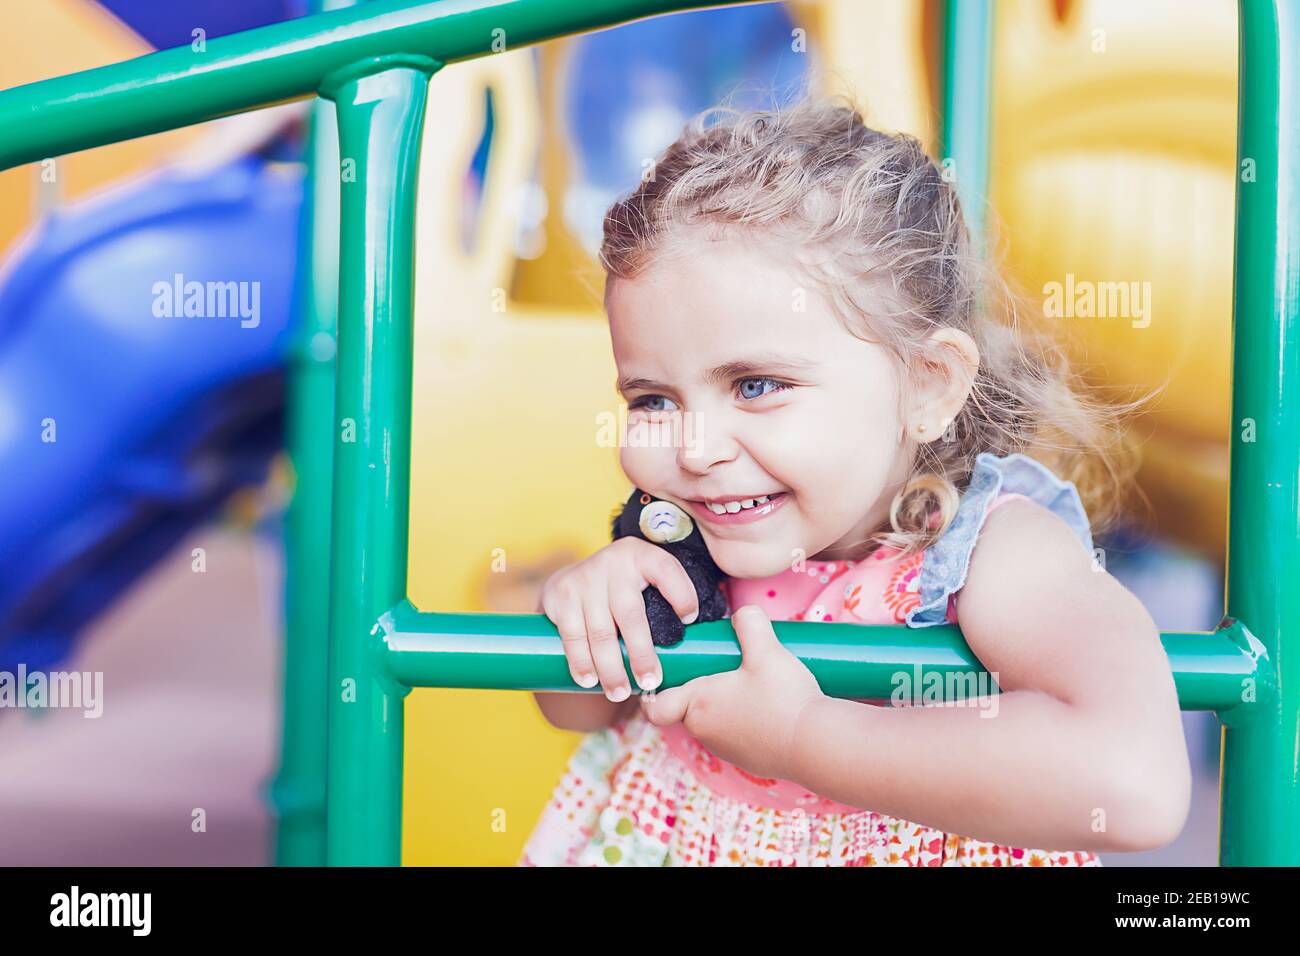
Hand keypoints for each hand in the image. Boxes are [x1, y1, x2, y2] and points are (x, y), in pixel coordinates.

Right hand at [538, 536, 699, 701]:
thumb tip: (707, 643)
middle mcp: (613, 563)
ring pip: (600, 631)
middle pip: (630, 613)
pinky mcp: (561, 595)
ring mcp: (585, 579)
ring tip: (620, 693)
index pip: (666, 570)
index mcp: (642, 555)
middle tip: (651, 682)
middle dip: (641, 653)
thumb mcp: (646, 581)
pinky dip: (580, 661)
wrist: (573, 578)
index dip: (681, 594)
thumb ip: (668, 601)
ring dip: (611, 668)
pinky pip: (572, 635)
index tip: (689, 620)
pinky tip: (589, 680)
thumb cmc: (624, 590)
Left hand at [640, 604, 825, 780]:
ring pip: (711, 723)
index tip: (669, 674)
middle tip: (719, 667)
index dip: (654, 692)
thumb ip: (750, 622)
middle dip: (697, 689)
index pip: (655, 707)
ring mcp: (726, 750)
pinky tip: (767, 707)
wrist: (817, 745)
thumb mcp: (767, 649)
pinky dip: (743, 722)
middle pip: (685, 710)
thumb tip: (743, 612)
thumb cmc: (783, 697)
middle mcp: (705, 732)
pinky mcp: (748, 760)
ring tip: (748, 684)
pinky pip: (735, 737)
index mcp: (697, 705)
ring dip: (722, 705)